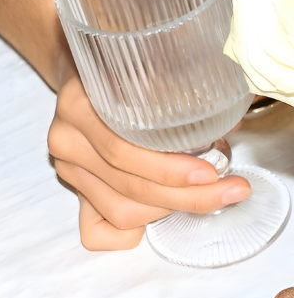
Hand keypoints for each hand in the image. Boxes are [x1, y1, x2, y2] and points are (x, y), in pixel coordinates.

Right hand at [47, 75, 251, 249]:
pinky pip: (96, 232)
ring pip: (120, 212)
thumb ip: (177, 87)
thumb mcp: (146, 63)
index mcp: (78, 105)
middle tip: (228, 191)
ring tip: (202, 194)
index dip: (170, 170)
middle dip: (185, 196)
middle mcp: (67, 141)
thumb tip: (230, 123)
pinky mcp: (73, 190)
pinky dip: (129, 234)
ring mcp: (68, 169)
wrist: (85, 71)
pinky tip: (158, 214)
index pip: (122, 153)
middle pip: (127, 188)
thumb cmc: (122, 67)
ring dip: (167, 210)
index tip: (213, 171)